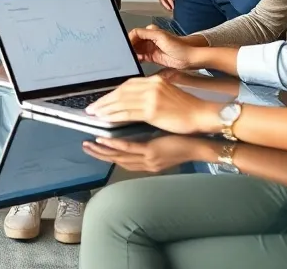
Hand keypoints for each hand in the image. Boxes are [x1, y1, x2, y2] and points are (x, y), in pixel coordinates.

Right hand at [81, 135, 217, 172]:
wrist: (201, 142)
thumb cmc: (184, 138)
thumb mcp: (163, 139)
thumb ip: (148, 137)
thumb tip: (137, 124)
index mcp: (147, 160)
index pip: (123, 158)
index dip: (107, 152)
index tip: (94, 145)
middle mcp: (145, 163)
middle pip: (117, 160)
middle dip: (99, 154)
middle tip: (84, 146)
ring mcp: (147, 158)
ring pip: (118, 156)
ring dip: (101, 150)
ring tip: (88, 144)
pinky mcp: (151, 151)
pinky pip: (129, 148)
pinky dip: (114, 144)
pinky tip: (103, 139)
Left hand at [86, 76, 221, 134]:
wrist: (201, 115)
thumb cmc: (187, 108)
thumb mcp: (168, 93)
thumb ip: (152, 92)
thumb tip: (135, 98)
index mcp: (155, 80)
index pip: (127, 84)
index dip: (112, 92)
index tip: (102, 99)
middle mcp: (151, 86)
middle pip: (121, 92)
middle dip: (104, 100)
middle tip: (91, 108)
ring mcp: (151, 97)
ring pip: (122, 102)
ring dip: (106, 109)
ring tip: (95, 114)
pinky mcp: (152, 110)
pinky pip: (128, 113)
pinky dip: (115, 116)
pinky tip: (107, 120)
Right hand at [128, 26, 200, 69]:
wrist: (189, 58)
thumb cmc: (179, 46)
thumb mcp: (160, 36)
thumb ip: (145, 33)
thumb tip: (132, 34)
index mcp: (151, 31)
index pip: (135, 33)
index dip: (129, 39)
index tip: (126, 45)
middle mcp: (150, 39)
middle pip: (135, 42)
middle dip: (130, 46)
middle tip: (127, 52)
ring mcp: (151, 48)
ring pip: (137, 50)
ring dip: (133, 53)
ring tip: (132, 57)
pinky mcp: (153, 57)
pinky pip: (141, 57)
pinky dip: (137, 59)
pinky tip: (137, 60)